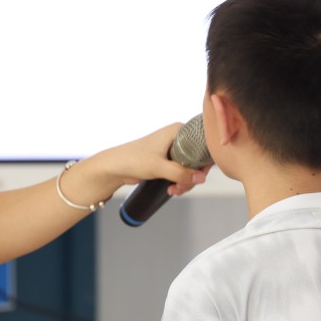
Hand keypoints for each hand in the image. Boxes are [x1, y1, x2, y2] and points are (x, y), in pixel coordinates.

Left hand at [79, 124, 209, 200]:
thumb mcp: (159, 167)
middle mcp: (178, 138)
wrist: (115, 167)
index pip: (204, 143)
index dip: (206, 160)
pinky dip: (180, 182)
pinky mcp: (169, 161)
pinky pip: (182, 173)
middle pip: (199, 159)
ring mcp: (174, 150)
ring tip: (174, 190)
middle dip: (193, 176)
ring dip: (186, 182)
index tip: (200, 175)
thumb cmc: (133, 159)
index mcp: (178, 131)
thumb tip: (200, 178)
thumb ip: (181, 173)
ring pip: (191, 168)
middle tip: (182, 186)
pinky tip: (172, 190)